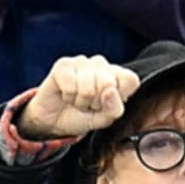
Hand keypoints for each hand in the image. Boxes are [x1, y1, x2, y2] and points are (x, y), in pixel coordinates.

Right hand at [16, 55, 140, 138]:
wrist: (54, 121)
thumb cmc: (81, 116)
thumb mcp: (103, 120)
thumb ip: (114, 109)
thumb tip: (110, 91)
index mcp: (117, 75)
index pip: (130, 80)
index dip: (119, 97)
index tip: (107, 105)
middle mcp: (102, 65)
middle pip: (108, 84)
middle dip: (96, 103)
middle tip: (89, 105)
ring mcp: (83, 62)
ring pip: (88, 87)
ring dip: (80, 102)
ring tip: (77, 101)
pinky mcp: (64, 64)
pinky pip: (70, 85)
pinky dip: (68, 97)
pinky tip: (66, 95)